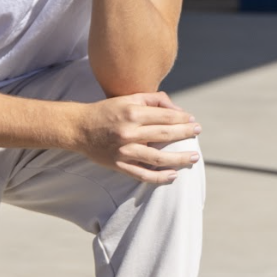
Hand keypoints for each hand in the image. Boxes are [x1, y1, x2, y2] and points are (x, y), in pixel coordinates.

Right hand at [72, 93, 200, 184]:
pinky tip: (173, 175)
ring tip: (194, 157)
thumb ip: (152, 100)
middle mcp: (129, 132)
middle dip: (185, 134)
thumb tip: (177, 110)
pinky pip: (143, 175)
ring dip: (179, 158)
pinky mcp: (119, 165)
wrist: (79, 128)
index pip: (165, 117)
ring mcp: (124, 151)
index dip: (182, 119)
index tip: (193, 121)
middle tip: (198, 133)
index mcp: (132, 113)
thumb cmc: (106, 111)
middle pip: (165, 135)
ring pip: (158, 158)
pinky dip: (160, 177)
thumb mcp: (127, 99)